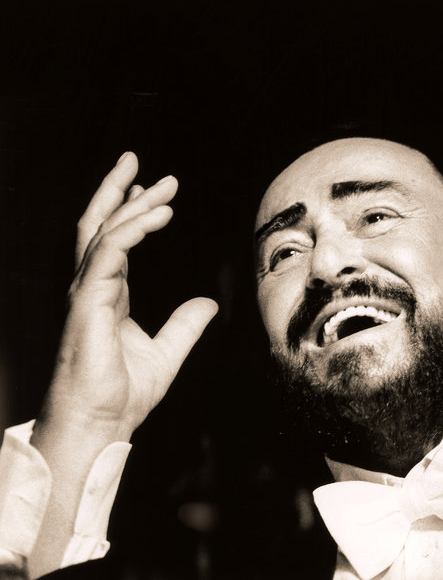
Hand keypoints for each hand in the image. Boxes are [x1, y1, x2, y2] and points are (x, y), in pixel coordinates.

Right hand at [35, 152, 217, 441]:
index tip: (155, 191)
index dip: (132, 212)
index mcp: (108, 295)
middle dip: (120, 191)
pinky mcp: (88, 303)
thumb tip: (209, 302)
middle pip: (101, 226)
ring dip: (131, 203)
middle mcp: (93, 288)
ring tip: (160, 182)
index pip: (115, 241)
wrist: (100, 425)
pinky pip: (109, 253)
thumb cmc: (122, 396)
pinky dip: (132, 229)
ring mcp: (87, 294)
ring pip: (104, 232)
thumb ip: (185, 325)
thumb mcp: (167, 352)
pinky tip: (157, 214)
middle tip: (142, 164)